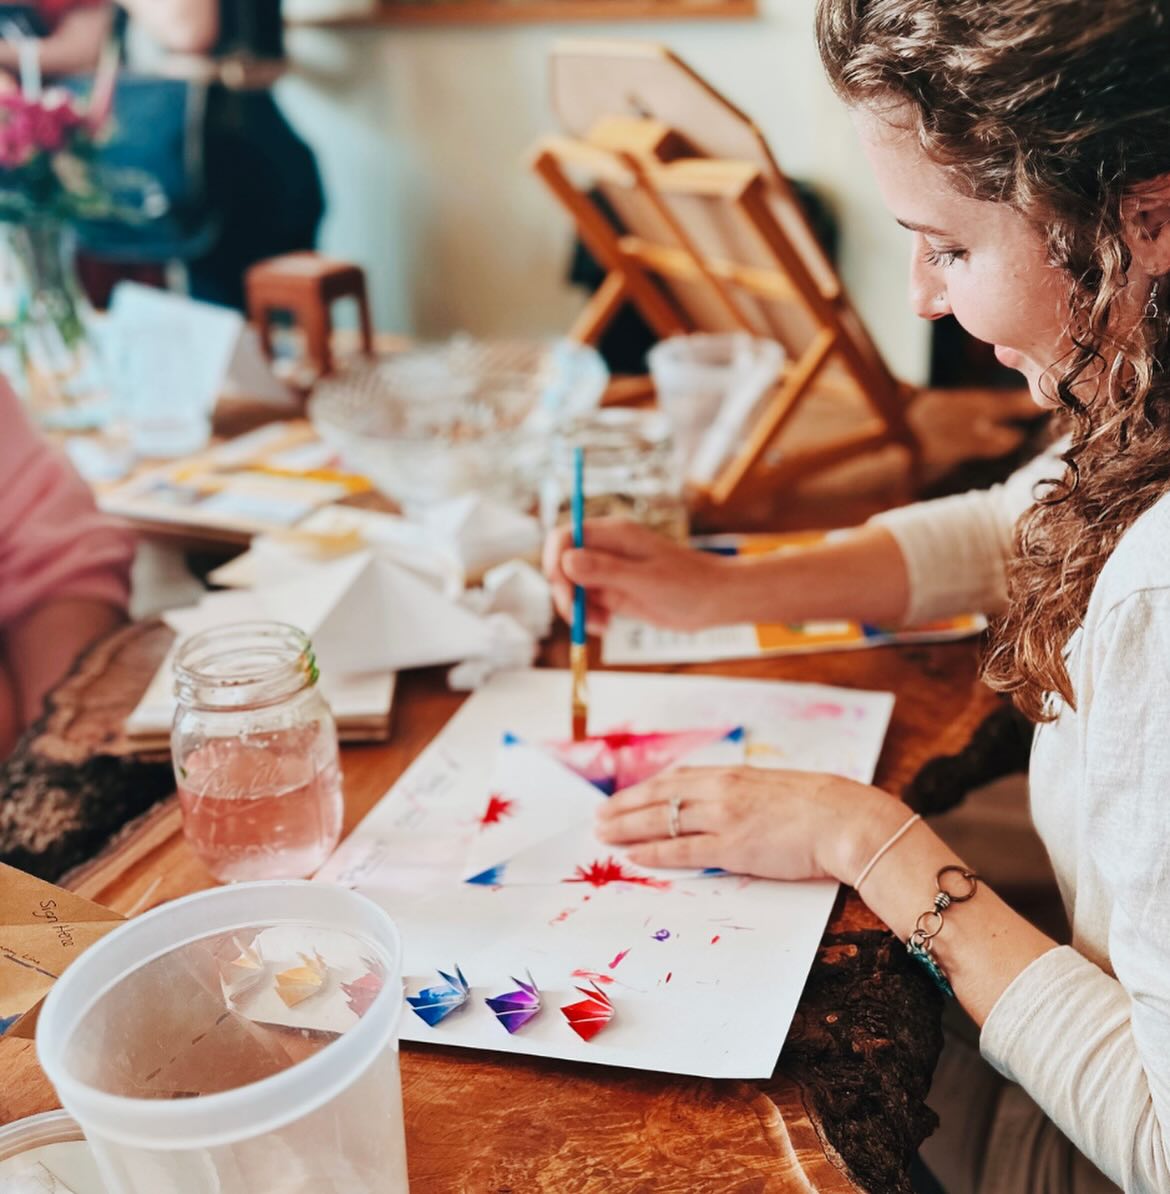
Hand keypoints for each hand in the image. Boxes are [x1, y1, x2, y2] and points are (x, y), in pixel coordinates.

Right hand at [542, 517, 727, 632]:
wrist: (716, 600)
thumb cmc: (688, 584)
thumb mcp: (645, 580)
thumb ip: (605, 570)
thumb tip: (567, 561)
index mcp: (613, 535)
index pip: (565, 536)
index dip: (554, 559)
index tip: (561, 586)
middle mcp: (607, 550)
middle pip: (563, 564)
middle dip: (565, 591)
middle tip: (578, 617)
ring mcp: (609, 571)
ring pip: (573, 587)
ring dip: (577, 608)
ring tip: (601, 625)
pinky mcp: (615, 591)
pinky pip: (588, 602)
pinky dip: (589, 616)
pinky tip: (606, 626)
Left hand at [596, 765, 908, 883]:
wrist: (845, 818)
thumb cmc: (819, 806)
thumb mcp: (773, 788)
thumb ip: (743, 793)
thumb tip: (723, 804)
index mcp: (731, 774)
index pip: (674, 780)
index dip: (642, 790)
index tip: (622, 797)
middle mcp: (720, 790)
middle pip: (658, 797)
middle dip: (624, 807)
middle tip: (598, 817)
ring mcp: (723, 818)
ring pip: (661, 821)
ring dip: (628, 828)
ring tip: (603, 836)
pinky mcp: (732, 847)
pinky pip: (682, 850)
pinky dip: (653, 853)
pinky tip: (633, 856)